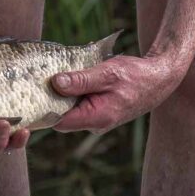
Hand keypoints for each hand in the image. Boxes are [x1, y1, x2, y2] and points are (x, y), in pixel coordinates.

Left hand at [50, 55, 184, 133]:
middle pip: (61, 115)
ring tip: (60, 71)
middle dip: (52, 97)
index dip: (44, 107)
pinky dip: (75, 90)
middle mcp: (95, 123)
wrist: (159, 78)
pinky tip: (75, 74)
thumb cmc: (136, 76)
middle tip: (44, 75)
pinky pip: (80, 103)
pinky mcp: (99, 111)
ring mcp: (97, 119)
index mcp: (96, 118)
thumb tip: (56, 83)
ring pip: (70, 108)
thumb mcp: (107, 73)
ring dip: (64, 92)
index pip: (58, 121)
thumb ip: (81, 80)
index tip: (35, 90)